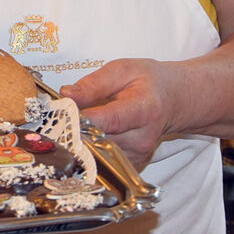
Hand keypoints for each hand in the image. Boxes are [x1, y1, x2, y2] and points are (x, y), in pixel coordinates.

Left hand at [59, 58, 177, 168]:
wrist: (174, 100)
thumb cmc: (149, 82)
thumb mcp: (122, 70)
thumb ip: (94, 84)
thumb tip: (67, 95)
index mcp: (143, 109)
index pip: (109, 121)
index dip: (83, 120)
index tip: (62, 115)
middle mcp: (142, 137)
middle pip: (99, 141)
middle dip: (76, 130)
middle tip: (60, 118)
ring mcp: (138, 154)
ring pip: (98, 153)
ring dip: (81, 141)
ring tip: (74, 124)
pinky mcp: (132, 164)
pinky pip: (103, 160)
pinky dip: (91, 149)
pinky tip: (87, 135)